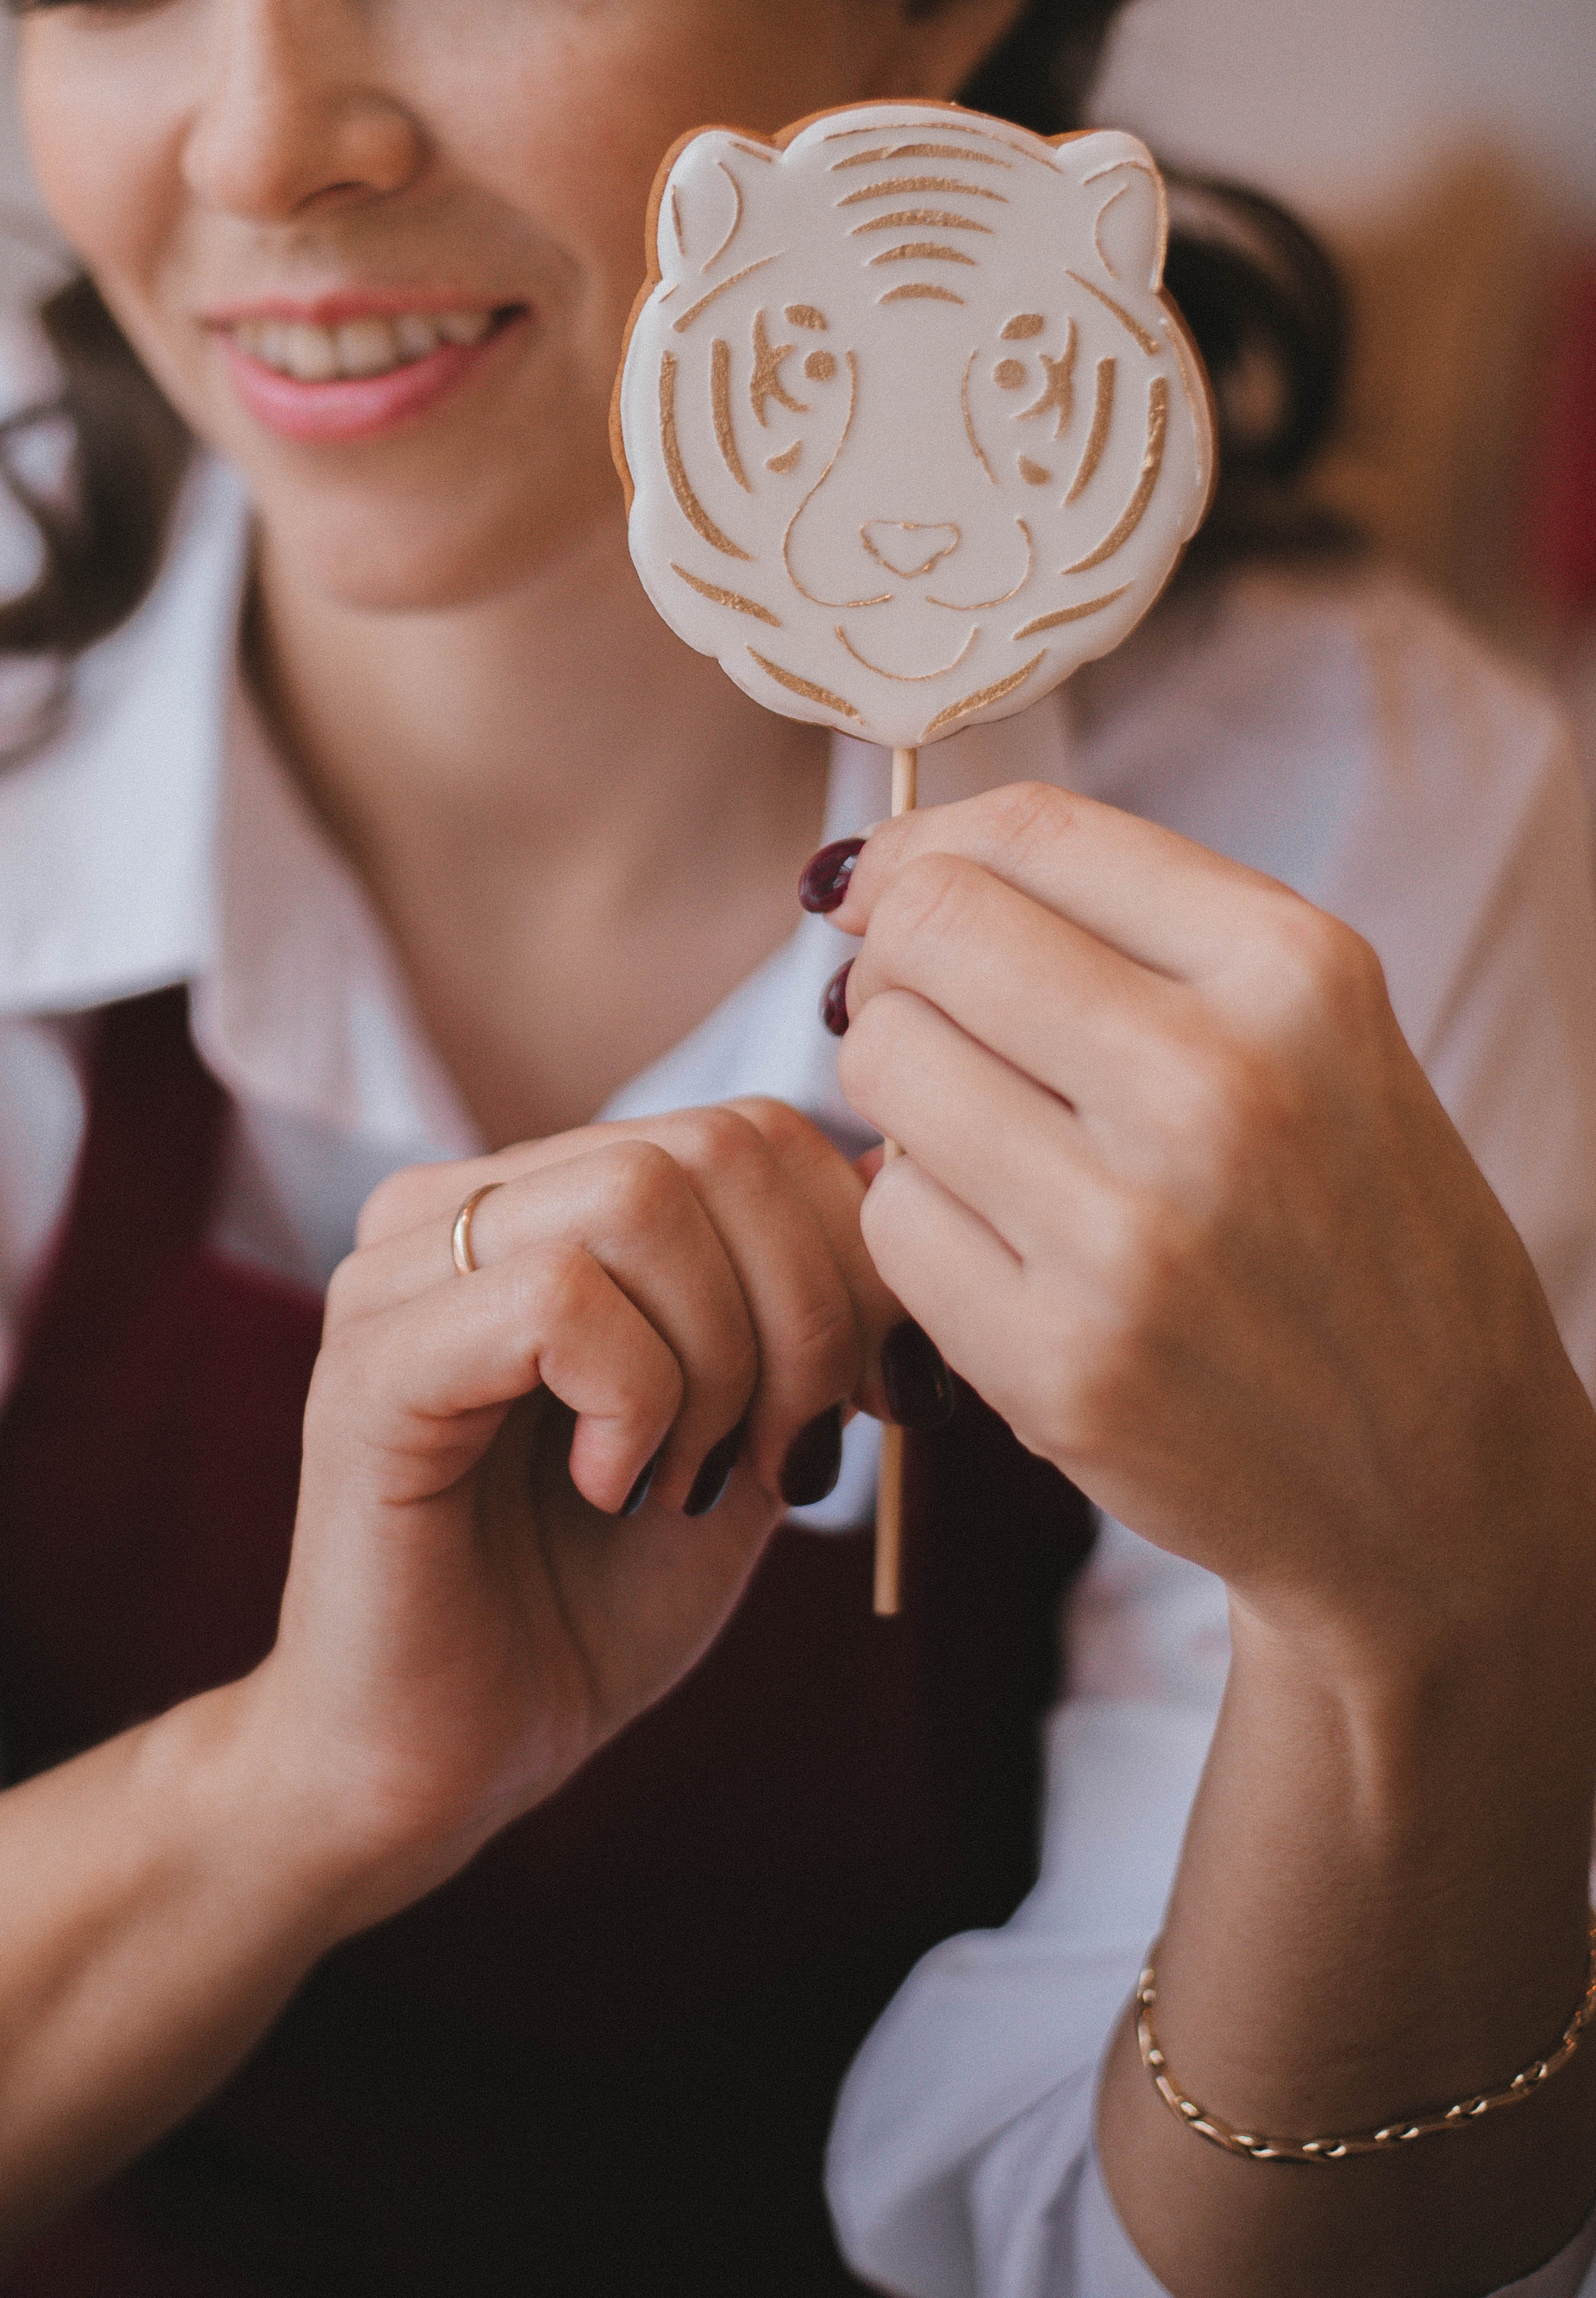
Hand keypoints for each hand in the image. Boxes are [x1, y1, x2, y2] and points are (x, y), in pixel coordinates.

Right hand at [252, 1101, 902, 1918]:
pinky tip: (610, 1485)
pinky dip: (634, 1401)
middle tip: (781, 1457)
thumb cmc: (583, 1604)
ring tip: (688, 1476)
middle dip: (807, 1313)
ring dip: (721, 1359)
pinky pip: (556, 1299)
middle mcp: (455, 1204)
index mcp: (540, 1201)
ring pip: (638, 1197)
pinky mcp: (371, 1368)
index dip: (850, 1259)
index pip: (749, 1129)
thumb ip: (805, 1311)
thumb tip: (906, 1176)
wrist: (439, 1767)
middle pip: (711, 1147)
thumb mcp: (742, 1433)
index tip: (868, 1405)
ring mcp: (397, 1275)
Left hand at [823, 782, 1595, 1664]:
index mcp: (1294, 973)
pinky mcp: (1062, 1366)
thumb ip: (1117, 918)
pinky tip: (1009, 1249)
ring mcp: (1134, 1237)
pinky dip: (922, 1222)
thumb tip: (874, 870)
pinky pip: (890, 1219)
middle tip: (936, 1023)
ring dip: (904, 1095)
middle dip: (898, 968)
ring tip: (992, 1141)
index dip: (919, 850)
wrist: (1438, 1478)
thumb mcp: (1307, 1025)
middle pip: (929, 934)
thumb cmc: (1347, 1218)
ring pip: (884, 1067)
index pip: (1026, 834)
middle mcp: (1218, 1088)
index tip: (886, 888)